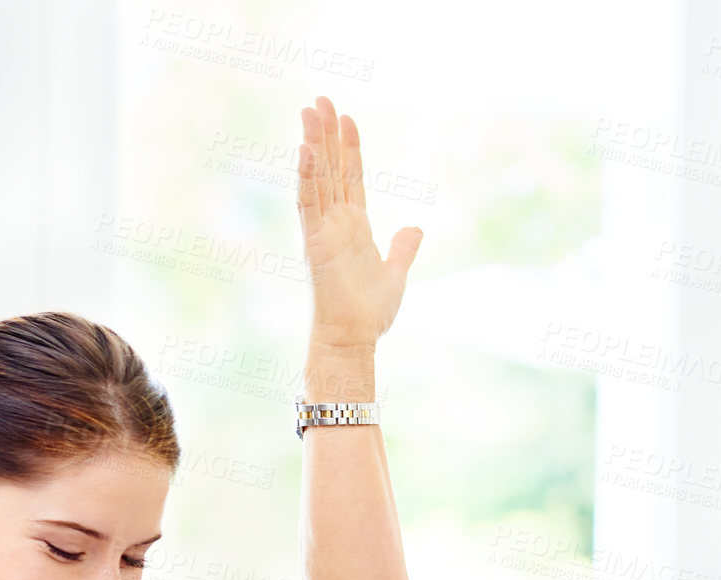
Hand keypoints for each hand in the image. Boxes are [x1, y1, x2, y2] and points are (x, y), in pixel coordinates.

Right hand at [298, 96, 422, 349]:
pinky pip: (309, 204)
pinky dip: (307, 178)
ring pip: (316, 178)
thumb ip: (403, 249)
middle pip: (330, 169)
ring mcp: (324, 230)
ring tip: (309, 111)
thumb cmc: (370, 313)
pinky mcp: (315, 243)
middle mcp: (337, 223)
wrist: (354, 338)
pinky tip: (305, 151)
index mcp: (355, 226)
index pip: (351, 177)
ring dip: (313, 145)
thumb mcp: (396, 274)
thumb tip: (415, 228)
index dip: (349, 148)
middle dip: (326, 134)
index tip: (346, 118)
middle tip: (320, 99)